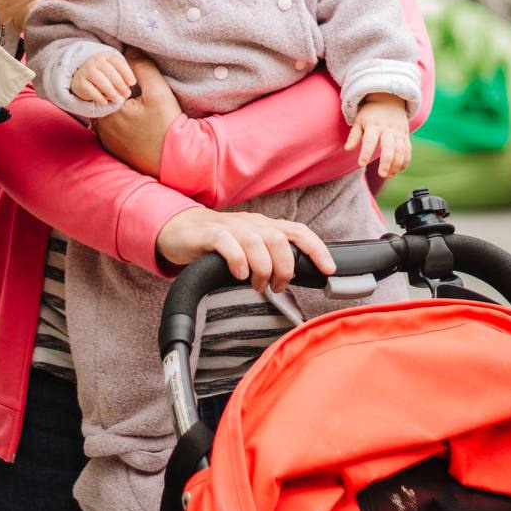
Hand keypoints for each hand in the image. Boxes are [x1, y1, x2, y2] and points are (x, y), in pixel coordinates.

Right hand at [72, 51, 136, 107]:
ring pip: (100, 80)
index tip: (133, 83)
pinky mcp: (78, 82)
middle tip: (127, 94)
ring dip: (110, 90)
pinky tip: (105, 103)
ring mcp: (85, 70)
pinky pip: (89, 90)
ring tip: (117, 99)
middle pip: (109, 71)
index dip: (126, 73)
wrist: (83, 81)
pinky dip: (98, 97)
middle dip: (120, 84)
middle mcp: (95, 60)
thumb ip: (126, 71)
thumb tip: (139, 69)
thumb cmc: (107, 77)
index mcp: (107, 56)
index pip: (118, 62)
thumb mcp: (117, 71)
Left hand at [95, 52, 180, 176]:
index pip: (107, 84)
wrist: (175, 159)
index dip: (121, 79)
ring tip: (140, 109)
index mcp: (109, 110)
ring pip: (108, 114)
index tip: (137, 83)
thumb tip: (129, 50)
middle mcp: (102, 127)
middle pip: (106, 99)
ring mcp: (107, 140)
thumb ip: (142, 67)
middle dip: (119, 93)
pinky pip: (111, 129)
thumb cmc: (166, 124)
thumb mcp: (158, 91)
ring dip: (119, 109)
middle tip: (139, 96)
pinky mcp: (114, 150)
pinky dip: (120, 124)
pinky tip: (137, 124)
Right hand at [156, 207, 335, 292]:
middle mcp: (252, 223)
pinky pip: (228, 243)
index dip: (316, 249)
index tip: (328, 270)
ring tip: (257, 285)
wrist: (182, 229)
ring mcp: (231, 227)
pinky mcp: (210, 234)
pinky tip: (238, 275)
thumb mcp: (251, 247)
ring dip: (262, 268)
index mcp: (266, 226)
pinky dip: (238, 260)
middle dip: (285, 267)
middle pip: (280, 239)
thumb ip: (271, 257)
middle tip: (277, 287)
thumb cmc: (221, 243)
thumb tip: (295, 278)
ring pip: (257, 242)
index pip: (298, 232)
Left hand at [345, 93, 410, 176]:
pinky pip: (407, 150)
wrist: (389, 99)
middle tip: (382, 174)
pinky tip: (399, 170)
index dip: (365, 152)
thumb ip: (354, 135)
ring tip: (389, 175)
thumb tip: (347, 149)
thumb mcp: (359, 120)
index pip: (369, 141)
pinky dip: (405, 161)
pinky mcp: (405, 136)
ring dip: (396, 164)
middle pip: (389, 148)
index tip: (361, 163)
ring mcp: (398, 133)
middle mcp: (387, 130)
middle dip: (386, 162)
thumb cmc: (370, 113)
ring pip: (400, 151)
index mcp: (373, 126)